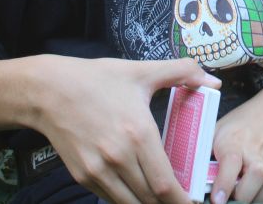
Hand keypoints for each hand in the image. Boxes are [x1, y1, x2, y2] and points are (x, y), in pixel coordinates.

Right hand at [31, 56, 219, 203]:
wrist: (49, 90)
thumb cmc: (98, 79)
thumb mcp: (143, 71)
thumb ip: (183, 73)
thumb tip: (214, 82)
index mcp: (138, 134)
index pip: (164, 184)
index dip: (182, 200)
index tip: (193, 201)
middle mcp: (118, 158)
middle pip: (149, 199)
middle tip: (181, 201)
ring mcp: (98, 170)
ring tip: (162, 200)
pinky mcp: (82, 175)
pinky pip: (110, 198)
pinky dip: (126, 200)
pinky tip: (138, 193)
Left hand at [209, 86, 262, 203]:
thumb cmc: (244, 122)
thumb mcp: (219, 128)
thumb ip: (203, 151)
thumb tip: (187, 177)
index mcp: (234, 140)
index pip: (231, 161)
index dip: (225, 182)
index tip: (219, 199)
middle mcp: (257, 149)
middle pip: (256, 177)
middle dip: (243, 196)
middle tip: (234, 200)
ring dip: (261, 198)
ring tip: (250, 198)